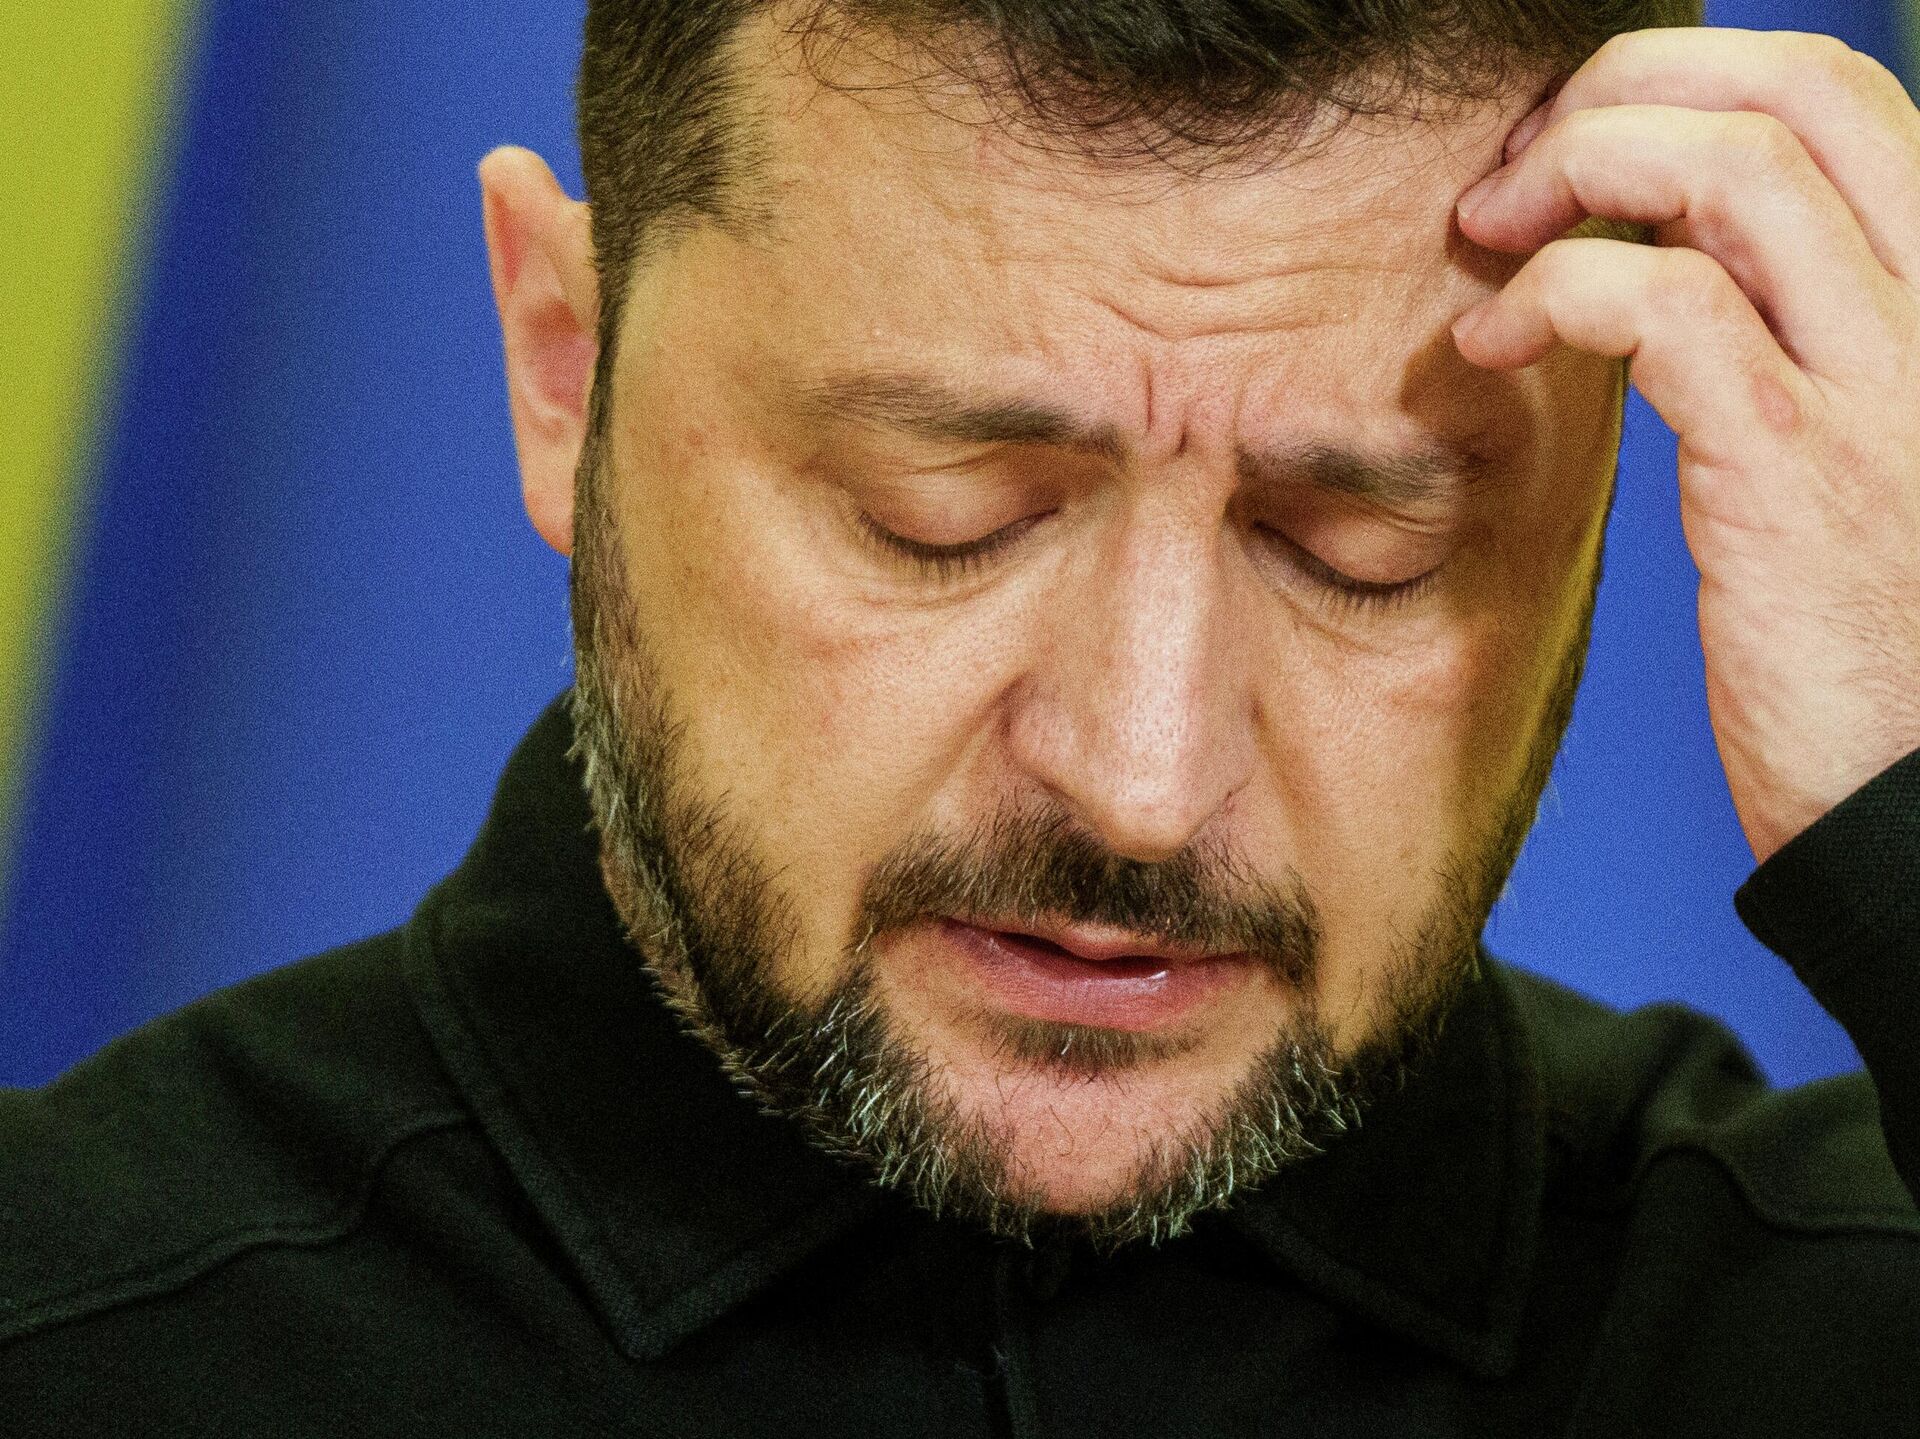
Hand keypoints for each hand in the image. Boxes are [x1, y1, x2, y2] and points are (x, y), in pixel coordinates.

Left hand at [1451, 26, 1919, 863]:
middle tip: (1518, 163)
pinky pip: (1664, 309)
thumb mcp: (1852, 453)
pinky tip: (1489, 346)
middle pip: (1797, 90)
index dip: (1691, 82)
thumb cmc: (1870, 640)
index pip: (1839, 99)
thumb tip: (1662, 260)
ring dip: (1578, 170)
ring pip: (1733, 172)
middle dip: (1628, 87)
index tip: (1575, 140)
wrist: (1919, 801)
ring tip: (1488, 231)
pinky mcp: (1797, 473)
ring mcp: (1886, 387)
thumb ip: (1788, 341)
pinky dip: (1554, 295)